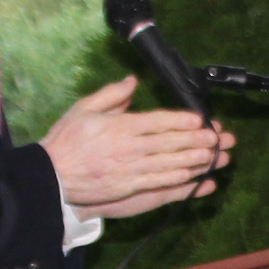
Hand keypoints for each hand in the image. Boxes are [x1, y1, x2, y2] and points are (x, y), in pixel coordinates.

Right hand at [39, 76, 235, 218]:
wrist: (50, 177)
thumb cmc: (65, 141)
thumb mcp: (83, 108)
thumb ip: (111, 95)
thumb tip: (132, 81)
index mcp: (119, 126)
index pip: (158, 121)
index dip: (181, 121)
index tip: (200, 120)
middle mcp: (128, 148)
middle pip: (169, 142)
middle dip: (196, 140)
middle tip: (217, 137)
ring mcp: (130, 169)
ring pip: (169, 163)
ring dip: (193, 160)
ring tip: (214, 156)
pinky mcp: (128, 187)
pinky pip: (159, 182)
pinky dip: (178, 179)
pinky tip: (193, 176)